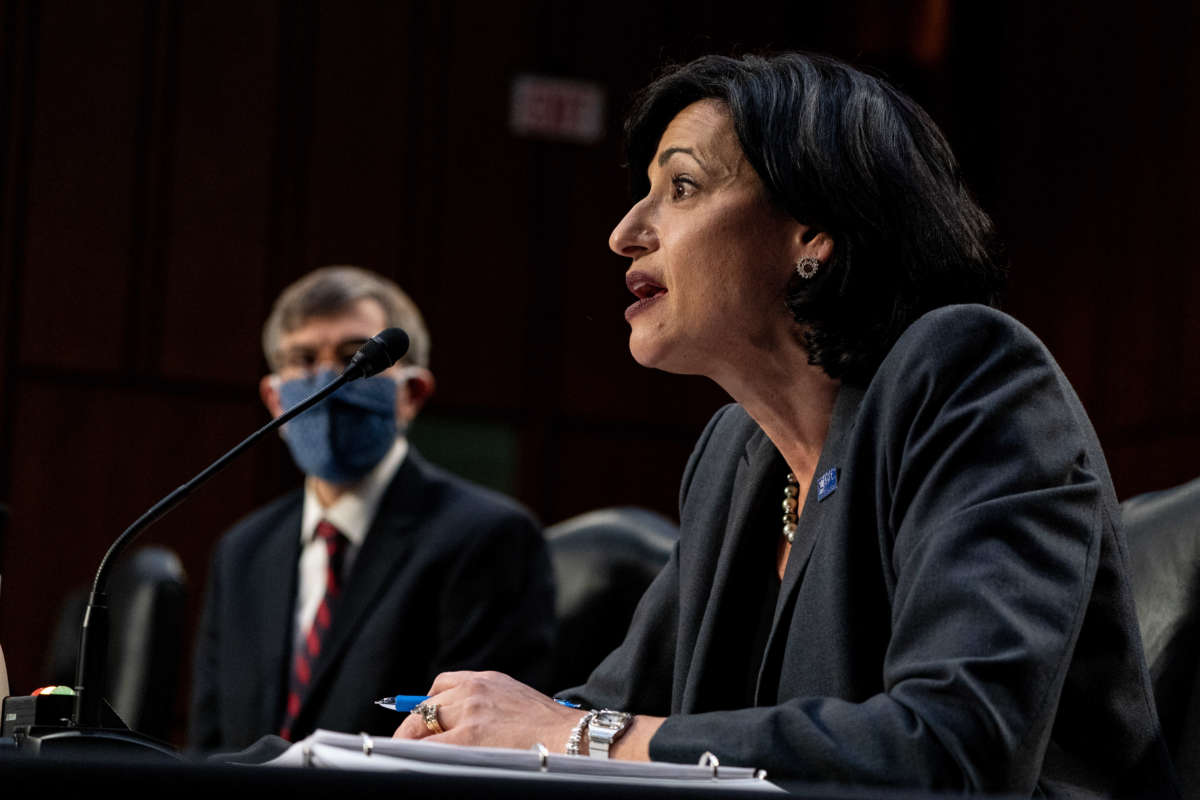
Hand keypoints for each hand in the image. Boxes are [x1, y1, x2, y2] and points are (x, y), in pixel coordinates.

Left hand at [392, 670, 582, 750]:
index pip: (442, 686)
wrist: (571, 738)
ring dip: (414, 741)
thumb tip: (460, 724)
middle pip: (425, 705)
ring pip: (421, 724)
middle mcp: (474, 689)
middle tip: (409, 745)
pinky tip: (419, 764)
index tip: (422, 723)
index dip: (427, 707)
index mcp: (486, 679)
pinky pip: (429, 746)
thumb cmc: (549, 729)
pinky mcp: (468, 737)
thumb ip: (487, 704)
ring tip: (412, 757)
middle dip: (414, 727)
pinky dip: (418, 754)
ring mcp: (469, 712)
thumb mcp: (515, 701)